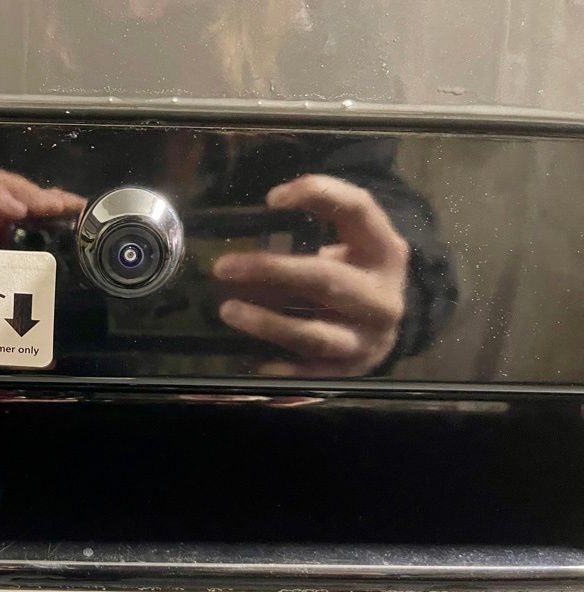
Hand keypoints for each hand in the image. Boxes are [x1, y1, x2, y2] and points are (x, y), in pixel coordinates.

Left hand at [213, 174, 408, 376]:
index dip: (318, 195)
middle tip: (223, 267)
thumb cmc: (355, 274)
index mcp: (384, 251)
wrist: (391, 326)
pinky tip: (258, 365)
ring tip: (228, 310)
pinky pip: (314, 373)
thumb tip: (245, 249)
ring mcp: (370, 337)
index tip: (272, 199)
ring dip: (268, 323)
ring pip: (314, 333)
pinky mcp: (354, 371)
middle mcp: (382, 295)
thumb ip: (308, 237)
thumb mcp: (346, 246)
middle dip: (271, 270)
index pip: (357, 209)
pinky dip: (285, 370)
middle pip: (324, 279)